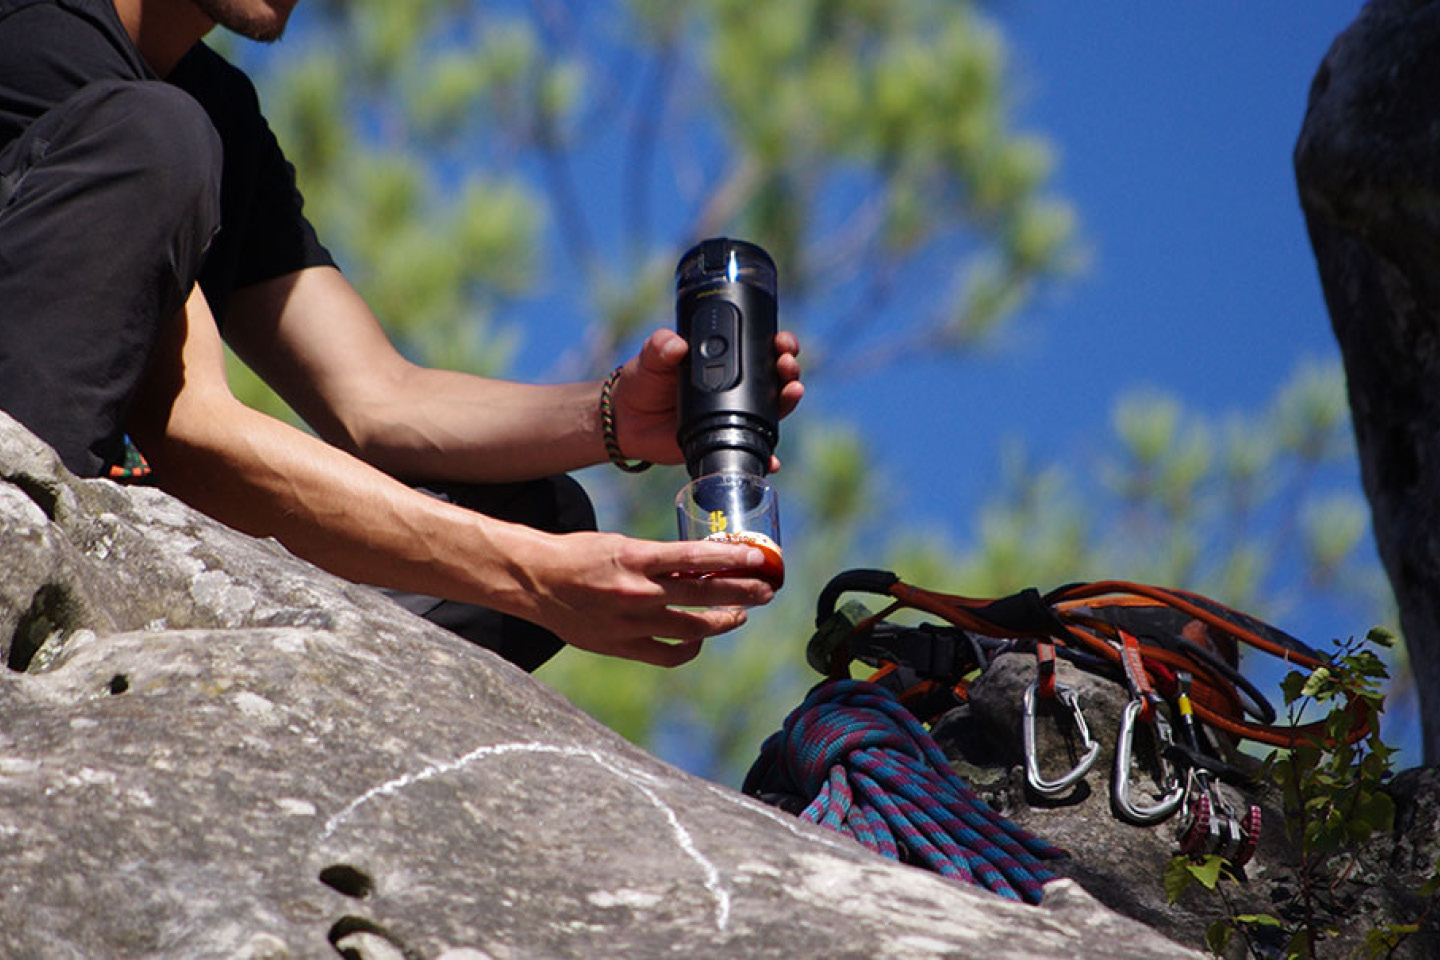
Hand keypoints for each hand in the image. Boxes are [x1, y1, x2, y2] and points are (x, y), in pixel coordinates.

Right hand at [514, 531, 778, 665]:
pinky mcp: (622, 645)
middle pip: (705, 594)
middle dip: (743, 592)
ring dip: (724, 621)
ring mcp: (631, 621)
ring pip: (693, 628)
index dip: (733, 559)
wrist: (535, 582)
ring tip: (741, 615)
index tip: (757, 558)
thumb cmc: (577, 555)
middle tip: (766, 589)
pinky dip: (690, 648)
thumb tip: (697, 567)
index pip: (696, 557)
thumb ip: (656, 560)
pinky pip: (669, 654)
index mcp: (637, 557)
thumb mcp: (620, 544)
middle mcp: (638, 591)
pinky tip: (700, 641)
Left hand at [610, 328, 803, 468]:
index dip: (779, 343)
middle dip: (789, 369)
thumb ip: (660, 347)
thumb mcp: (651, 358)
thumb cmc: (642, 381)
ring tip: (792, 392)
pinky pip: (754, 450)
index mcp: (724, 360)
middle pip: (776, 377)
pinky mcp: (726, 441)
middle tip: (787, 364)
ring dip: (788, 400)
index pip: (760, 348)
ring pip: (773, 409)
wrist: (627, 421)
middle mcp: (736, 387)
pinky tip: (774, 459)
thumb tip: (676, 344)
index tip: (783, 341)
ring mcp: (734, 415)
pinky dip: (768, 457)